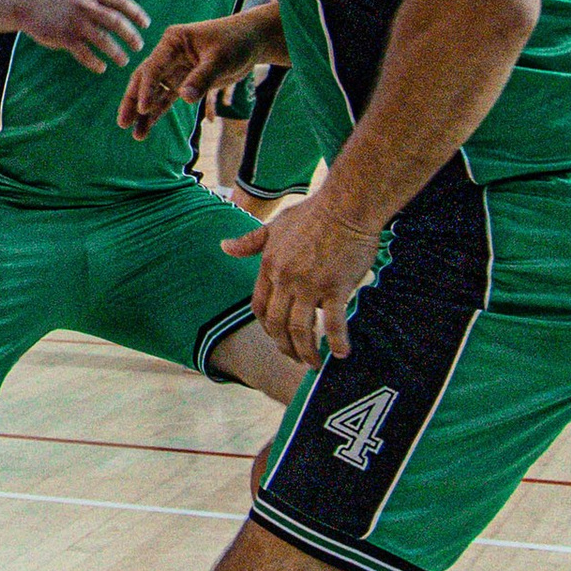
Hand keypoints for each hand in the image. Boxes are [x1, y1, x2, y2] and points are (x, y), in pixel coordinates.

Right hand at [21, 0, 147, 71]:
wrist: (27, 5)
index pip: (119, 2)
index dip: (136, 12)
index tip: (146, 24)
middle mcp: (84, 7)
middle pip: (114, 21)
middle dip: (130, 35)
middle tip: (139, 47)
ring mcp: (73, 22)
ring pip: (101, 39)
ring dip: (116, 52)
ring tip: (124, 61)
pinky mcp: (62, 37)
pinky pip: (83, 53)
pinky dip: (94, 62)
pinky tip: (101, 67)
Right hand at [118, 11, 259, 131]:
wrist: (252, 41)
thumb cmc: (236, 42)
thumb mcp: (220, 59)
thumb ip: (202, 78)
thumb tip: (184, 98)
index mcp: (172, 41)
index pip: (153, 67)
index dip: (146, 89)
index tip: (143, 109)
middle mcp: (168, 55)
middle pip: (145, 80)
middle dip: (133, 102)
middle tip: (123, 123)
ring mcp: (175, 69)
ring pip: (154, 93)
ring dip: (144, 113)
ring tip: (135, 135)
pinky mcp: (184, 81)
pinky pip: (166, 99)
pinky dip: (158, 113)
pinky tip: (146, 128)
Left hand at [224, 182, 382, 363]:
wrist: (346, 205)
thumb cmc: (314, 213)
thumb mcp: (275, 225)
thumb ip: (250, 242)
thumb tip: (224, 247)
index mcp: (269, 266)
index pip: (260, 307)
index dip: (267, 327)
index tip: (277, 338)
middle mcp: (285, 278)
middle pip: (277, 323)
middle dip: (285, 346)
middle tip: (296, 359)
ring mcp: (310, 284)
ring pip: (300, 328)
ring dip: (306, 351)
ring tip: (314, 364)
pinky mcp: (336, 286)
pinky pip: (334, 322)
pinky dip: (337, 341)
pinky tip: (342, 353)